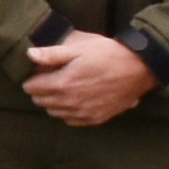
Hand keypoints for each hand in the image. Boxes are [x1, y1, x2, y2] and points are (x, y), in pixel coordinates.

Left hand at [18, 32, 160, 127]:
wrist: (139, 68)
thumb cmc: (108, 54)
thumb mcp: (79, 47)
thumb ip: (52, 54)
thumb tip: (29, 54)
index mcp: (62, 84)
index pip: (31, 88)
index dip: (33, 78)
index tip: (40, 72)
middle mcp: (70, 103)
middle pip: (40, 101)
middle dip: (41, 90)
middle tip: (51, 78)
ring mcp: (83, 113)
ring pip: (54, 112)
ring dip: (53, 102)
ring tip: (64, 88)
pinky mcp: (95, 119)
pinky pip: (71, 120)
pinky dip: (68, 112)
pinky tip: (75, 100)